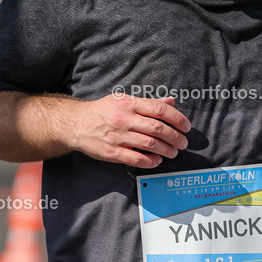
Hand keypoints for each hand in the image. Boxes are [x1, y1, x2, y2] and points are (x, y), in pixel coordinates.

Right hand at [68, 94, 190, 167]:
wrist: (76, 123)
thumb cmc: (102, 111)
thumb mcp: (124, 100)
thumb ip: (148, 103)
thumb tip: (171, 101)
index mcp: (129, 104)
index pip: (160, 109)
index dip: (177, 118)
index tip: (186, 126)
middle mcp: (125, 119)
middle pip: (158, 128)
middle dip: (175, 137)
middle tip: (183, 143)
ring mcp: (118, 136)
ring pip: (150, 144)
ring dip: (166, 150)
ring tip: (173, 152)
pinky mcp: (112, 152)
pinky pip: (136, 158)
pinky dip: (151, 161)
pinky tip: (157, 161)